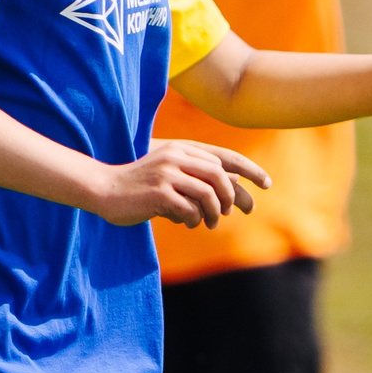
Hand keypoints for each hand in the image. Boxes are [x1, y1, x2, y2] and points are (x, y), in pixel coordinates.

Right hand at [89, 140, 269, 227]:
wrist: (104, 190)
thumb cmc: (140, 185)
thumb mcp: (171, 174)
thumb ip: (199, 176)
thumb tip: (235, 185)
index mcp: (181, 148)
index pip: (224, 157)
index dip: (249, 170)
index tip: (267, 183)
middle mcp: (176, 156)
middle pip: (220, 176)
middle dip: (231, 198)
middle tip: (230, 214)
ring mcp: (167, 173)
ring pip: (208, 195)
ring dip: (213, 214)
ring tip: (208, 224)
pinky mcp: (159, 193)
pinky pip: (190, 210)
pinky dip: (194, 220)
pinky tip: (188, 223)